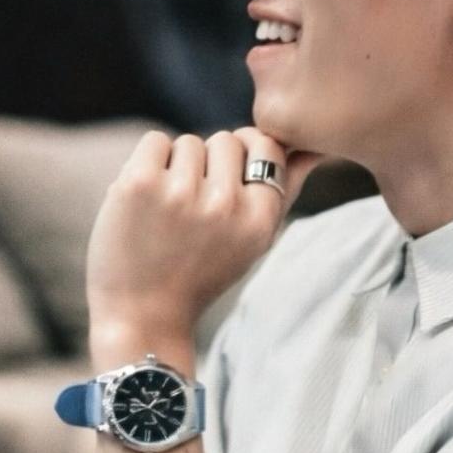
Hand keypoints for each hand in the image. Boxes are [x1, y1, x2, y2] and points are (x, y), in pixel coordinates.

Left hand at [85, 127, 322, 367]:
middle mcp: (224, 204)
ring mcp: (180, 192)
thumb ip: (286, 190)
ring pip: (188, 142)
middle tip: (194, 206)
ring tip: (168, 209)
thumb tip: (313, 148)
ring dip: (177, 166)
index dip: (247, 152)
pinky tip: (145, 198)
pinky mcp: (139, 184)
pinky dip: (148, 161)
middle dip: (210, 163)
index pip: (267, 146)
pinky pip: (154, 141)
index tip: (229, 175)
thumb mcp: (254, 239)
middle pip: (225, 140)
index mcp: (259, 218)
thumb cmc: (202, 273)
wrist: (144, 313)